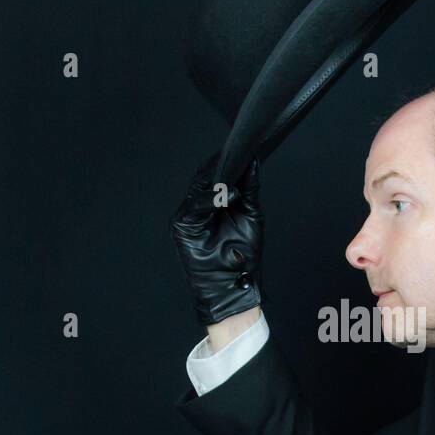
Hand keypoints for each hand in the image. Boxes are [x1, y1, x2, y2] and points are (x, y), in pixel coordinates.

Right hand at [169, 150, 263, 326]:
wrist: (233, 286)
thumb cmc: (243, 256)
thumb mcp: (251, 216)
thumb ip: (250, 189)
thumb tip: (253, 162)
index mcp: (215, 203)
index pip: (217, 176)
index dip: (227, 162)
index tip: (242, 148)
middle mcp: (199, 207)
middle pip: (205, 179)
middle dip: (221, 167)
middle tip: (238, 152)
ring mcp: (189, 216)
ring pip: (199, 190)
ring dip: (217, 182)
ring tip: (234, 173)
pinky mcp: (181, 226)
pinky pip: (194, 207)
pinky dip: (210, 200)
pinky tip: (226, 196)